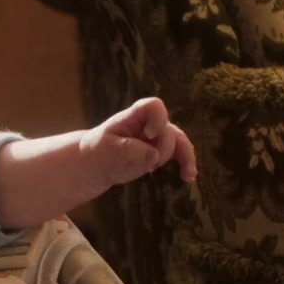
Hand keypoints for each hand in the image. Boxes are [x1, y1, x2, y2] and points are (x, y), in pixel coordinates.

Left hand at [79, 97, 197, 188]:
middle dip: (163, 148)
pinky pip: (179, 154)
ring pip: (179, 141)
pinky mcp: (160, 150)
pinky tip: (189, 177)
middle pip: (168, 130)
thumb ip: (131, 151)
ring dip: (184, 157)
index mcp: (133, 116)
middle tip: (148, 165)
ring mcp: (157, 137)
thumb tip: (154, 157)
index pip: (154, 106)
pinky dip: (186, 163)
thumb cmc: (99, 151)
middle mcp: (149, 123)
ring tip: (186, 175)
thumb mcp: (109, 150)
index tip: (149, 134)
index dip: (157, 119)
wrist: (95, 163)